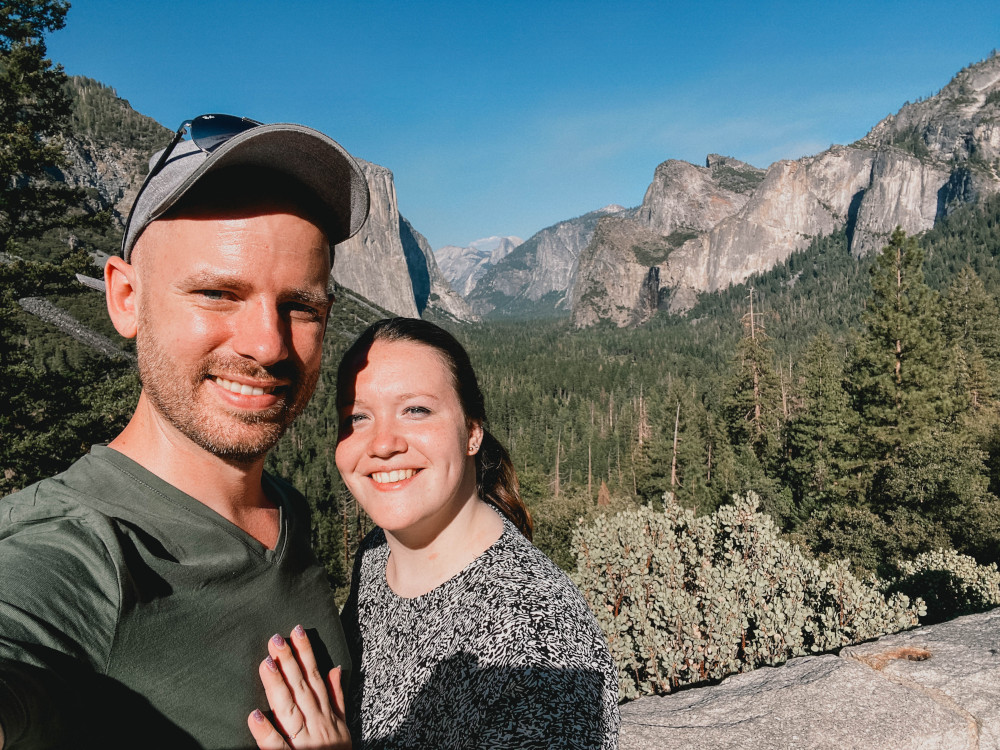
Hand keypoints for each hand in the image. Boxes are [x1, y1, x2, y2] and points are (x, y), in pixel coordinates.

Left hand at [248, 625, 350, 748]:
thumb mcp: (344, 726)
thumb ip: (337, 697)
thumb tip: (336, 668)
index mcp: (326, 715)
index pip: (316, 679)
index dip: (307, 654)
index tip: (296, 630)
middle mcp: (317, 725)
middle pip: (302, 690)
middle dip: (290, 663)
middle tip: (276, 639)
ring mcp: (305, 743)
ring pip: (290, 711)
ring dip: (279, 687)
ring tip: (266, 664)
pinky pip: (278, 748)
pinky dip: (267, 733)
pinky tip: (254, 715)